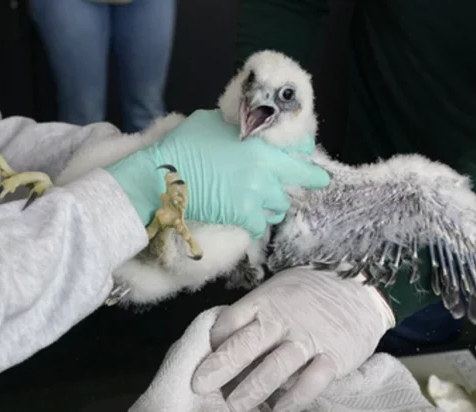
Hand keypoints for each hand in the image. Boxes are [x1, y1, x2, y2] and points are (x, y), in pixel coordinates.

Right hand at [104, 110, 328, 237]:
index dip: (305, 154)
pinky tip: (247, 221)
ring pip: (280, 206)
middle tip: (313, 183)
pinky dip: (255, 225)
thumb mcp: (212, 121)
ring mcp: (256, 195)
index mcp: (261, 144)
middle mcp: (265, 170)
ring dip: (273, 205)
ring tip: (262, 204)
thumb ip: (236, 125)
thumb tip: (241, 124)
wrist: (162, 177)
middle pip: (300, 181)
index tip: (307, 160)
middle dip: (306, 182)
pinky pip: (261, 226)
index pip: (300, 149)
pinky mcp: (243, 216)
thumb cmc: (182, 145)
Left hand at [191, 268, 394, 411]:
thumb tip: (222, 342)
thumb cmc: (310, 294)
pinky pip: (312, 381)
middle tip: (199, 387)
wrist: (361, 289)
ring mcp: (309, 338)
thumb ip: (254, 314)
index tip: (204, 360)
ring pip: (276, 366)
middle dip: (220, 366)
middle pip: (246, 344)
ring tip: (234, 406)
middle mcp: (283, 319)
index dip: (214, 342)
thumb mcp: (278, 290)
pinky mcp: (334, 356)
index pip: (231, 321)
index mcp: (266, 301)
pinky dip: (295, 398)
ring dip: (252, 388)